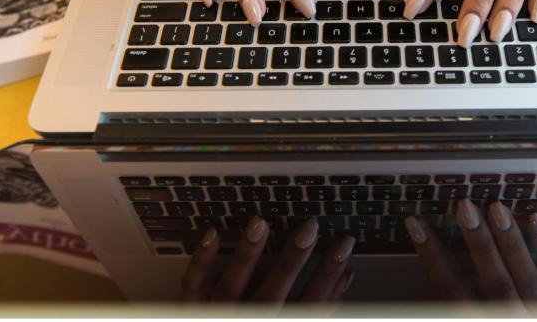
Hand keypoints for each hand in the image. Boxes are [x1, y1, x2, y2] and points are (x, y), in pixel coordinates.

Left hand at [181, 217, 354, 308]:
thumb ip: (318, 311)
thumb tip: (344, 281)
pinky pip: (193, 287)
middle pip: (273, 292)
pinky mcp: (191, 312)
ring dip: (246, 255)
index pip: (310, 305)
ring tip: (260, 224)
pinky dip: (201, 261)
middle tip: (309, 228)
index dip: (329, 275)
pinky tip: (213, 234)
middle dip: (292, 260)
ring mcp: (219, 318)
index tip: (344, 245)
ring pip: (231, 287)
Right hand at [404, 200, 536, 309]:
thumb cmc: (490, 319)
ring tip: (496, 207)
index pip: (449, 289)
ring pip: (525, 278)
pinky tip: (534, 219)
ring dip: (511, 241)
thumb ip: (449, 299)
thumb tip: (417, 266)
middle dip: (478, 243)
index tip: (415, 223)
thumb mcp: (468, 314)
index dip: (431, 255)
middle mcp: (506, 320)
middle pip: (492, 282)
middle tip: (464, 207)